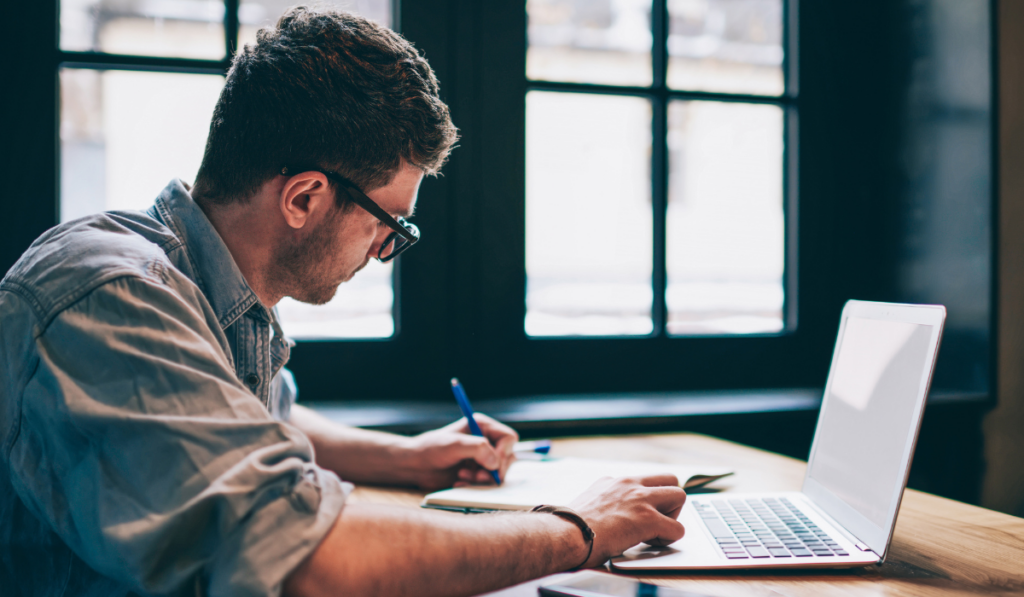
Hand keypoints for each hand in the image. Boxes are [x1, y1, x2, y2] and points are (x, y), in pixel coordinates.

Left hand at [399, 413, 518, 490]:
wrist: (415, 465)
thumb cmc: (431, 449)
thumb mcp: (454, 445)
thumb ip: (478, 448)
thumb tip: (496, 462)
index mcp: (482, 426)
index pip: (508, 438)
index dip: (504, 452)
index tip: (492, 464)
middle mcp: (486, 440)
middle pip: (508, 457)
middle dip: (494, 469)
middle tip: (478, 477)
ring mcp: (482, 458)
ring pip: (499, 471)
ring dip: (484, 479)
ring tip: (464, 477)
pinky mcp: (477, 472)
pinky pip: (488, 482)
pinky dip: (477, 485)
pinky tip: (460, 483)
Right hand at [569, 475, 686, 567]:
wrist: (566, 533)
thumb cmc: (570, 527)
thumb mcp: (589, 503)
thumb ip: (605, 503)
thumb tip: (609, 516)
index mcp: (614, 481)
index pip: (645, 480)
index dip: (649, 498)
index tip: (641, 513)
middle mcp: (629, 484)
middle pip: (670, 479)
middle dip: (669, 501)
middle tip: (656, 520)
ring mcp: (640, 499)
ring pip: (680, 495)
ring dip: (673, 516)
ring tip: (656, 532)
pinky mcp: (647, 519)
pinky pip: (677, 528)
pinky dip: (669, 538)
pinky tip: (652, 544)